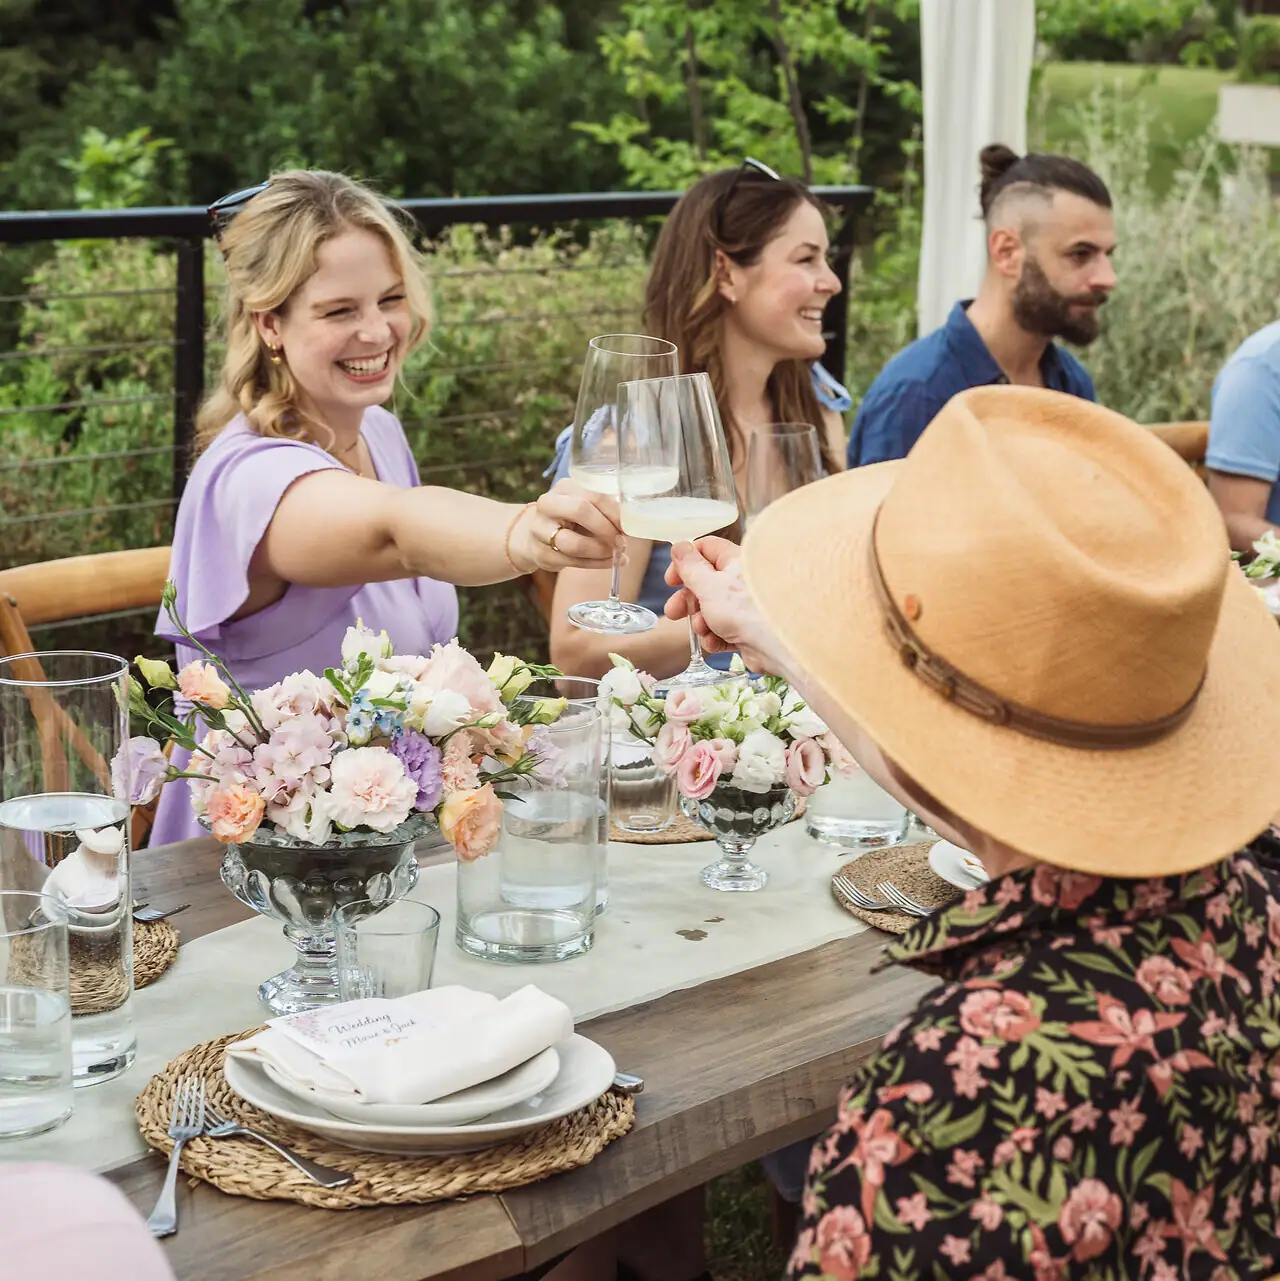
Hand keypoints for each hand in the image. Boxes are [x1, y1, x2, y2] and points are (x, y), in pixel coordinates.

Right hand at [513, 480, 621, 572]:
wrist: (536, 535)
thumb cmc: (570, 519)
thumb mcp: (585, 507)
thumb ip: (606, 510)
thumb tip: (632, 523)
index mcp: (564, 487)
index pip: (594, 495)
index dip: (615, 512)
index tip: (628, 525)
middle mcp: (548, 504)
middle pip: (580, 511)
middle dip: (606, 528)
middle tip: (620, 540)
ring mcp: (540, 529)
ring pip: (574, 543)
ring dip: (601, 551)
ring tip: (616, 554)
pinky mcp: (541, 553)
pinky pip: (573, 562)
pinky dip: (596, 564)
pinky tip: (609, 562)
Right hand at [663, 537, 787, 675]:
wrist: (778, 647)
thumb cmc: (747, 611)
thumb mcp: (708, 586)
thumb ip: (690, 567)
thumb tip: (679, 546)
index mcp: (736, 561)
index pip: (706, 550)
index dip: (685, 563)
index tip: (672, 579)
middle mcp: (742, 581)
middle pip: (705, 583)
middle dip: (688, 600)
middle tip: (674, 612)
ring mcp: (746, 606)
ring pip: (712, 609)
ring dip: (701, 621)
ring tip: (703, 629)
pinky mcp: (749, 629)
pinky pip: (724, 630)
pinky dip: (716, 637)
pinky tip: (716, 642)